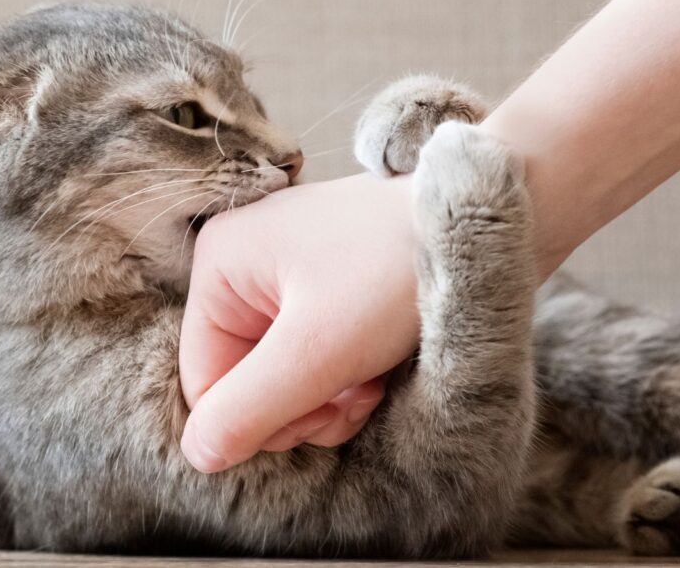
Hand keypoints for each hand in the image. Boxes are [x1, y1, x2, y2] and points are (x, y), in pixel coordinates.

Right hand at [179, 172, 422, 472]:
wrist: (481, 225)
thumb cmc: (399, 268)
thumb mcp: (318, 351)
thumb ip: (249, 409)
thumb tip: (198, 454)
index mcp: (219, 264)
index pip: (205, 382)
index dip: (258, 418)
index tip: (322, 412)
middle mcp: (241, 264)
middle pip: (242, 381)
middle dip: (300, 405)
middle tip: (353, 395)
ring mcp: (281, 273)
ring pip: (278, 377)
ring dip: (326, 397)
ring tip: (370, 378)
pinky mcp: (318, 286)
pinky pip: (308, 356)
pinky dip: (342, 376)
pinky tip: (376, 366)